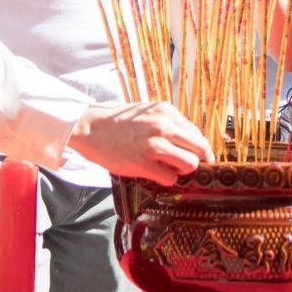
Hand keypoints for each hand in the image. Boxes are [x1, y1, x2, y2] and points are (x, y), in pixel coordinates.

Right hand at [67, 101, 211, 184]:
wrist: (91, 129)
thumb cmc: (120, 123)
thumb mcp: (148, 113)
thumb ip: (169, 123)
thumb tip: (190, 142)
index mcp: (166, 112)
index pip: (197, 134)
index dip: (200, 149)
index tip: (197, 157)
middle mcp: (163, 126)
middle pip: (200, 148)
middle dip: (198, 160)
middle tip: (187, 166)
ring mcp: (153, 145)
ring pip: (190, 164)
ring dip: (182, 170)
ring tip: (170, 169)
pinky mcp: (142, 163)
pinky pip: (170, 178)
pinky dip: (166, 179)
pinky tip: (155, 174)